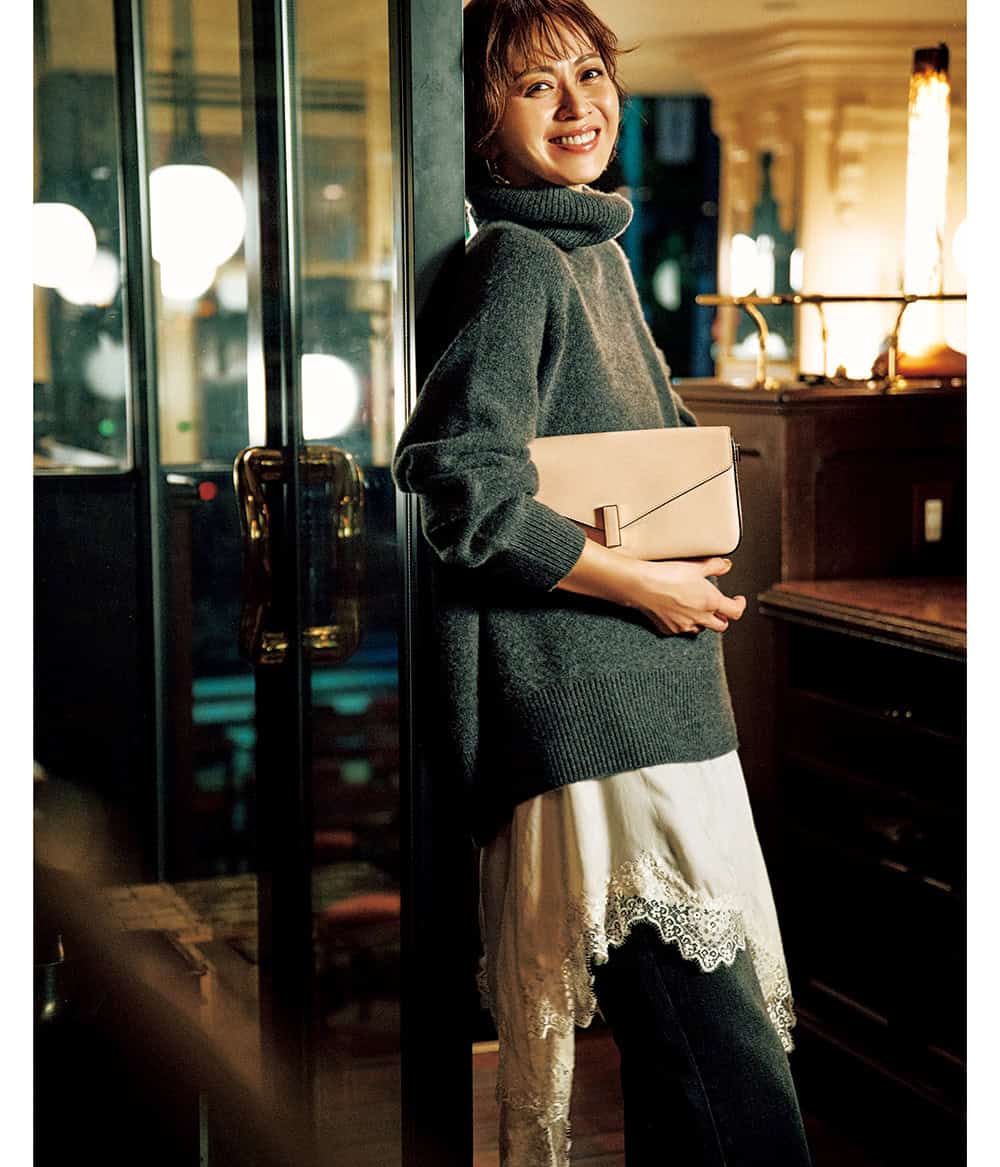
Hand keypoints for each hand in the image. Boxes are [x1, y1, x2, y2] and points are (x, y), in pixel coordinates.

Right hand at [631, 556, 746, 635]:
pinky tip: (678, 611)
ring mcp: (684, 626)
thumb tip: (725, 566)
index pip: (736, 612)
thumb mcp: (695, 566)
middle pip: (721, 625)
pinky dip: (684, 623)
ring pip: (701, 629)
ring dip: (703, 621)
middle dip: (723, 617)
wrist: (641, 585)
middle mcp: (700, 618)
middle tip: (719, 607)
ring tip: (696, 608)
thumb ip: (715, 566)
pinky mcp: (669, 629)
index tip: (738, 600)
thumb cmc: (666, 575)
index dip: (740, 605)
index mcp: (711, 602)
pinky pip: (682, 630)